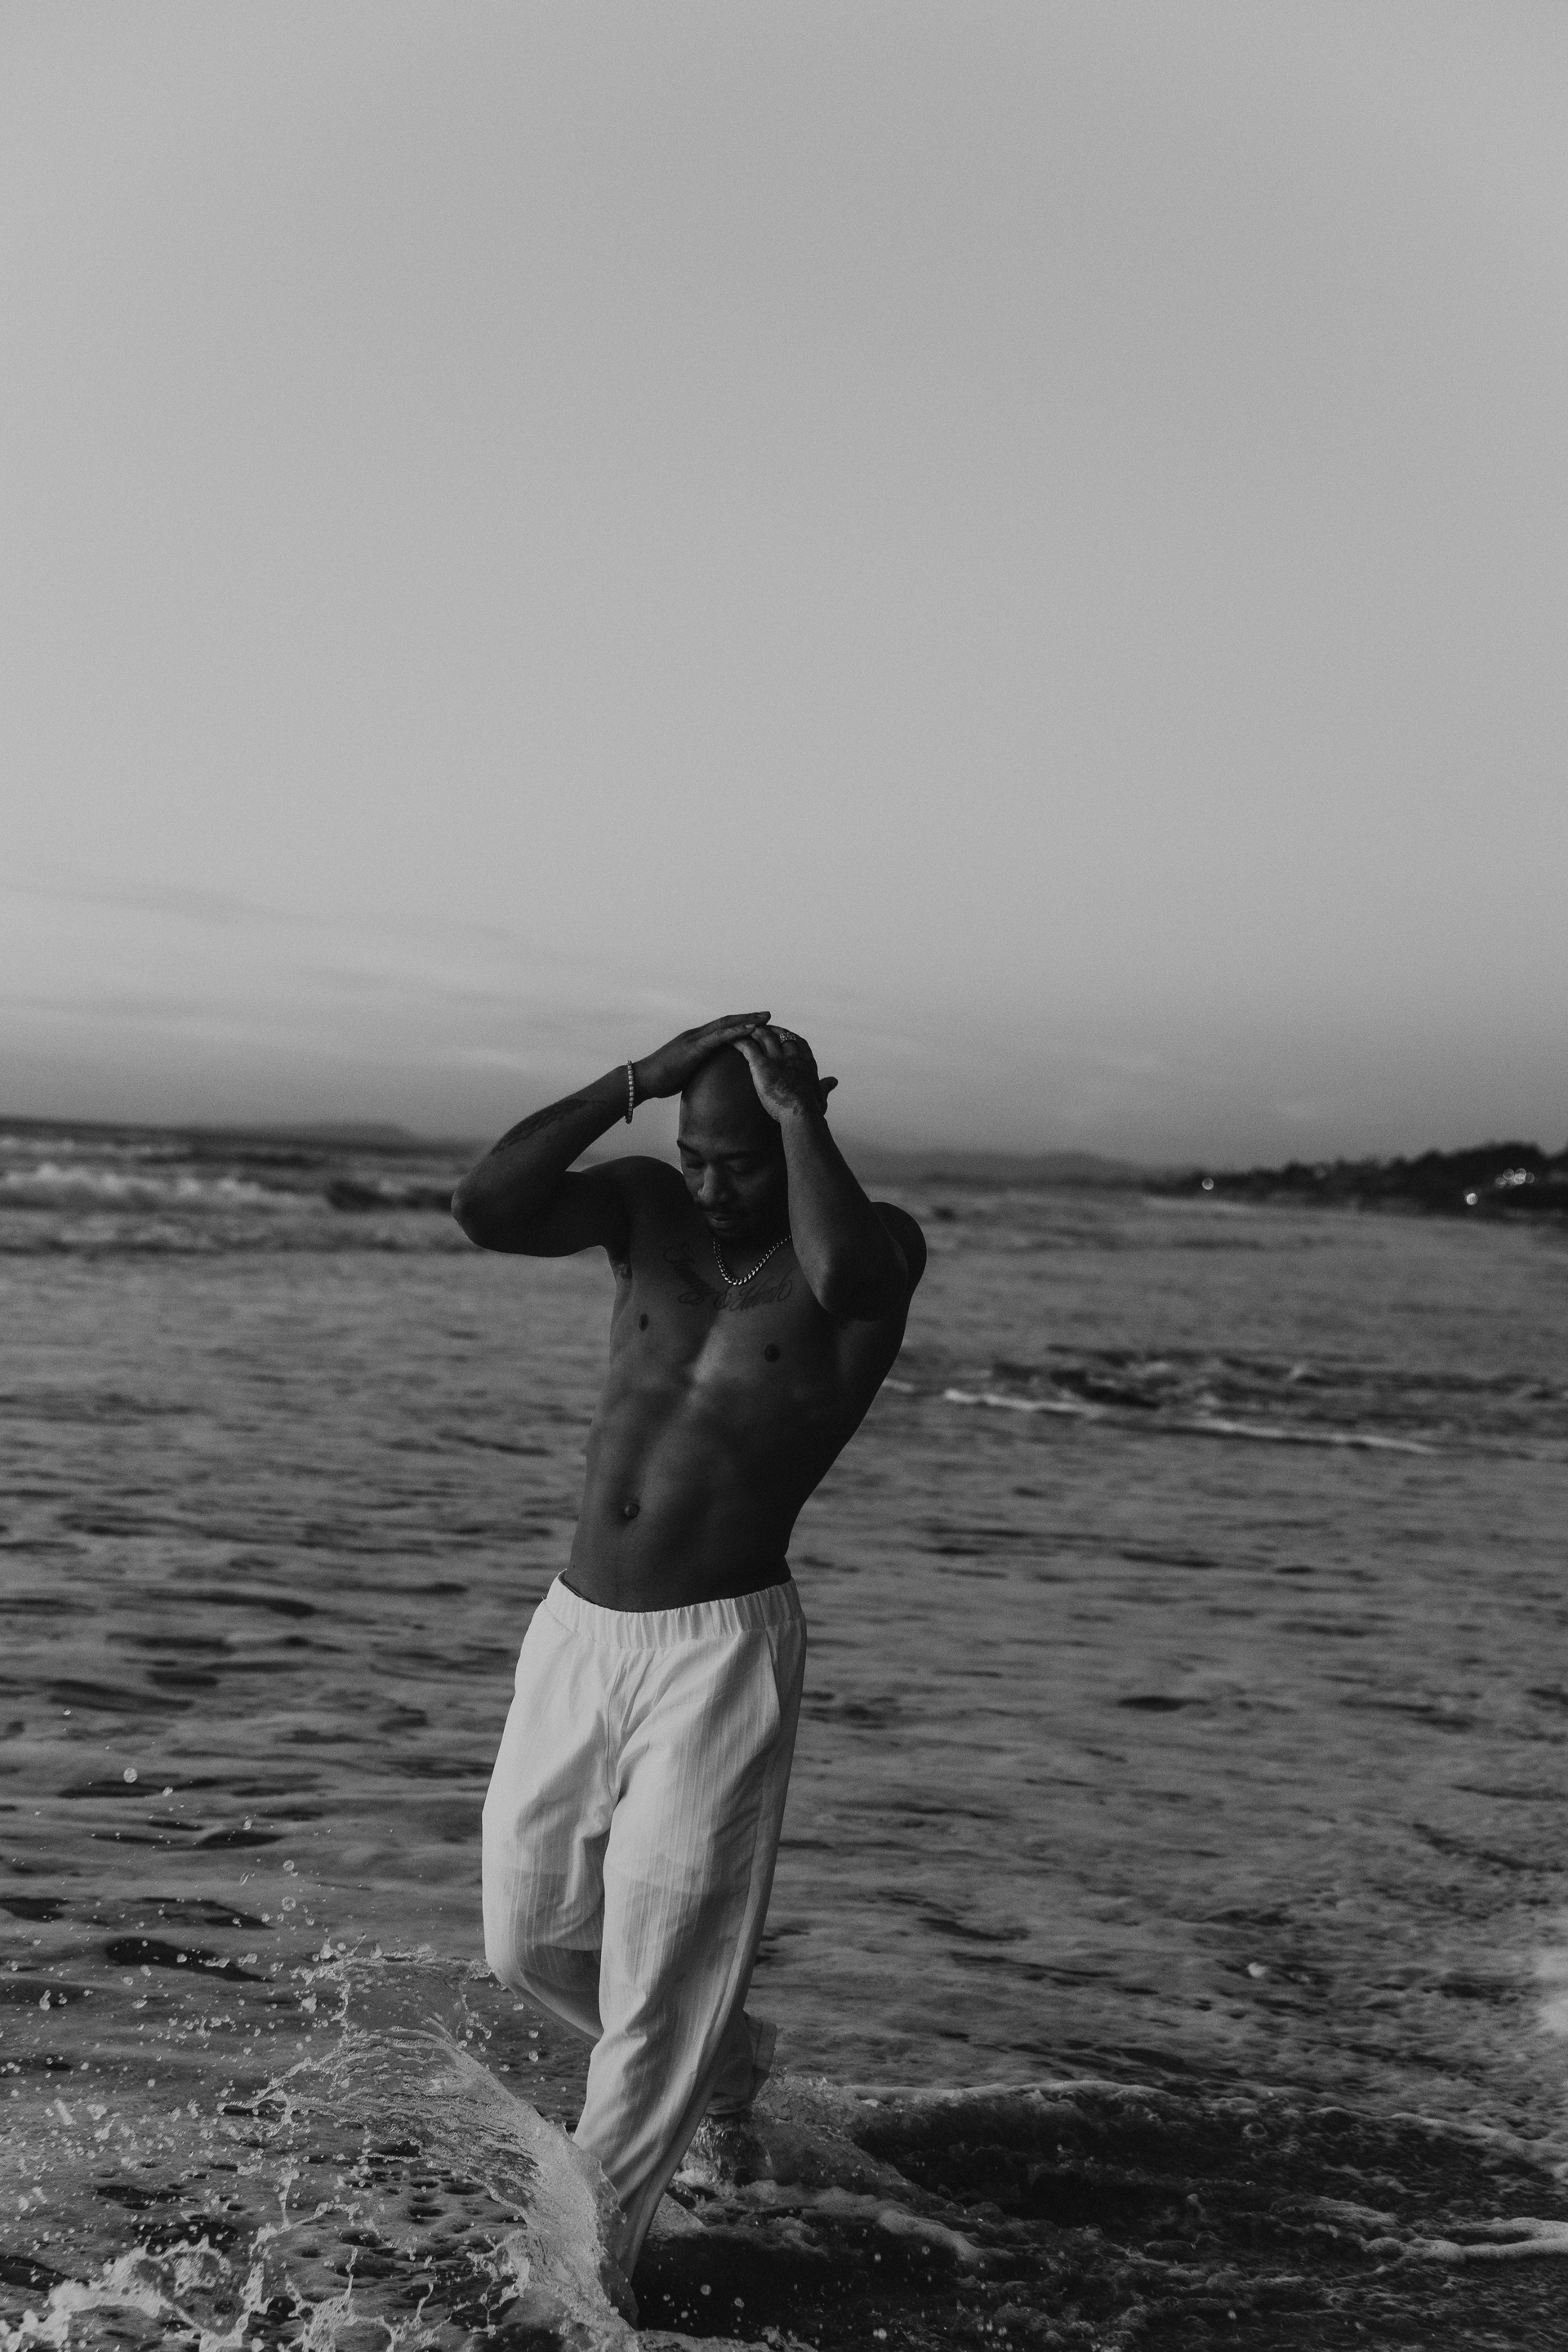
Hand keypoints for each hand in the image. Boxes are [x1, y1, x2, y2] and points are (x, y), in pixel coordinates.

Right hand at [632, 1013, 771, 1101]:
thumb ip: (698, 1070)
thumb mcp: (685, 1073)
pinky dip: (736, 1032)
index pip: (722, 1028)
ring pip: (725, 1025)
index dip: (740, 1025)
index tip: (758, 1024)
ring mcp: (694, 1039)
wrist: (642, 1080)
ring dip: (747, 1021)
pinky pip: (718, 1037)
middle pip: (727, 1022)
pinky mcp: (693, 1048)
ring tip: (765, 1019)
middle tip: (768, 1015)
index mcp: (696, 1041)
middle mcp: (696, 1035)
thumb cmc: (661, 1079)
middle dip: (748, 1018)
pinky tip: (750, 1030)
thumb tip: (709, 1079)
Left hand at [735, 1025, 838, 1123]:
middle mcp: (792, 1056)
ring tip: (744, 1029)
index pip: (798, 1042)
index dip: (789, 1037)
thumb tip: (833, 1081)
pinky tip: (731, 1040)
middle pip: (780, 1035)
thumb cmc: (812, 1110)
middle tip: (760, 1028)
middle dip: (770, 1030)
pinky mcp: (762, 1065)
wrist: (802, 1114)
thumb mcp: (821, 1095)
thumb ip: (825, 1086)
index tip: (783, 1035)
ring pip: (764, 1036)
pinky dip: (739, 1041)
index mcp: (807, 1062)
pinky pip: (748, 1047)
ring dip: (754, 1031)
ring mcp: (777, 1059)